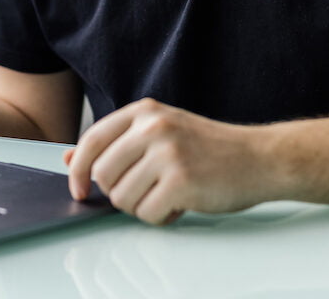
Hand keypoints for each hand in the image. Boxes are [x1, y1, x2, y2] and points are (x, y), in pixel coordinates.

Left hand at [64, 98, 267, 223]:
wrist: (260, 158)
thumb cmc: (210, 148)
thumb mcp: (160, 132)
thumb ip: (116, 143)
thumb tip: (68, 158)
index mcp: (144, 111)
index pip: (91, 141)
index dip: (78, 169)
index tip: (79, 188)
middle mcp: (153, 127)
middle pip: (103, 174)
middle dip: (118, 193)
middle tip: (144, 192)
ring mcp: (167, 153)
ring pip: (122, 198)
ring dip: (141, 206)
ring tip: (167, 194)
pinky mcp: (182, 181)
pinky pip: (148, 213)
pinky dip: (161, 216)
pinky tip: (181, 203)